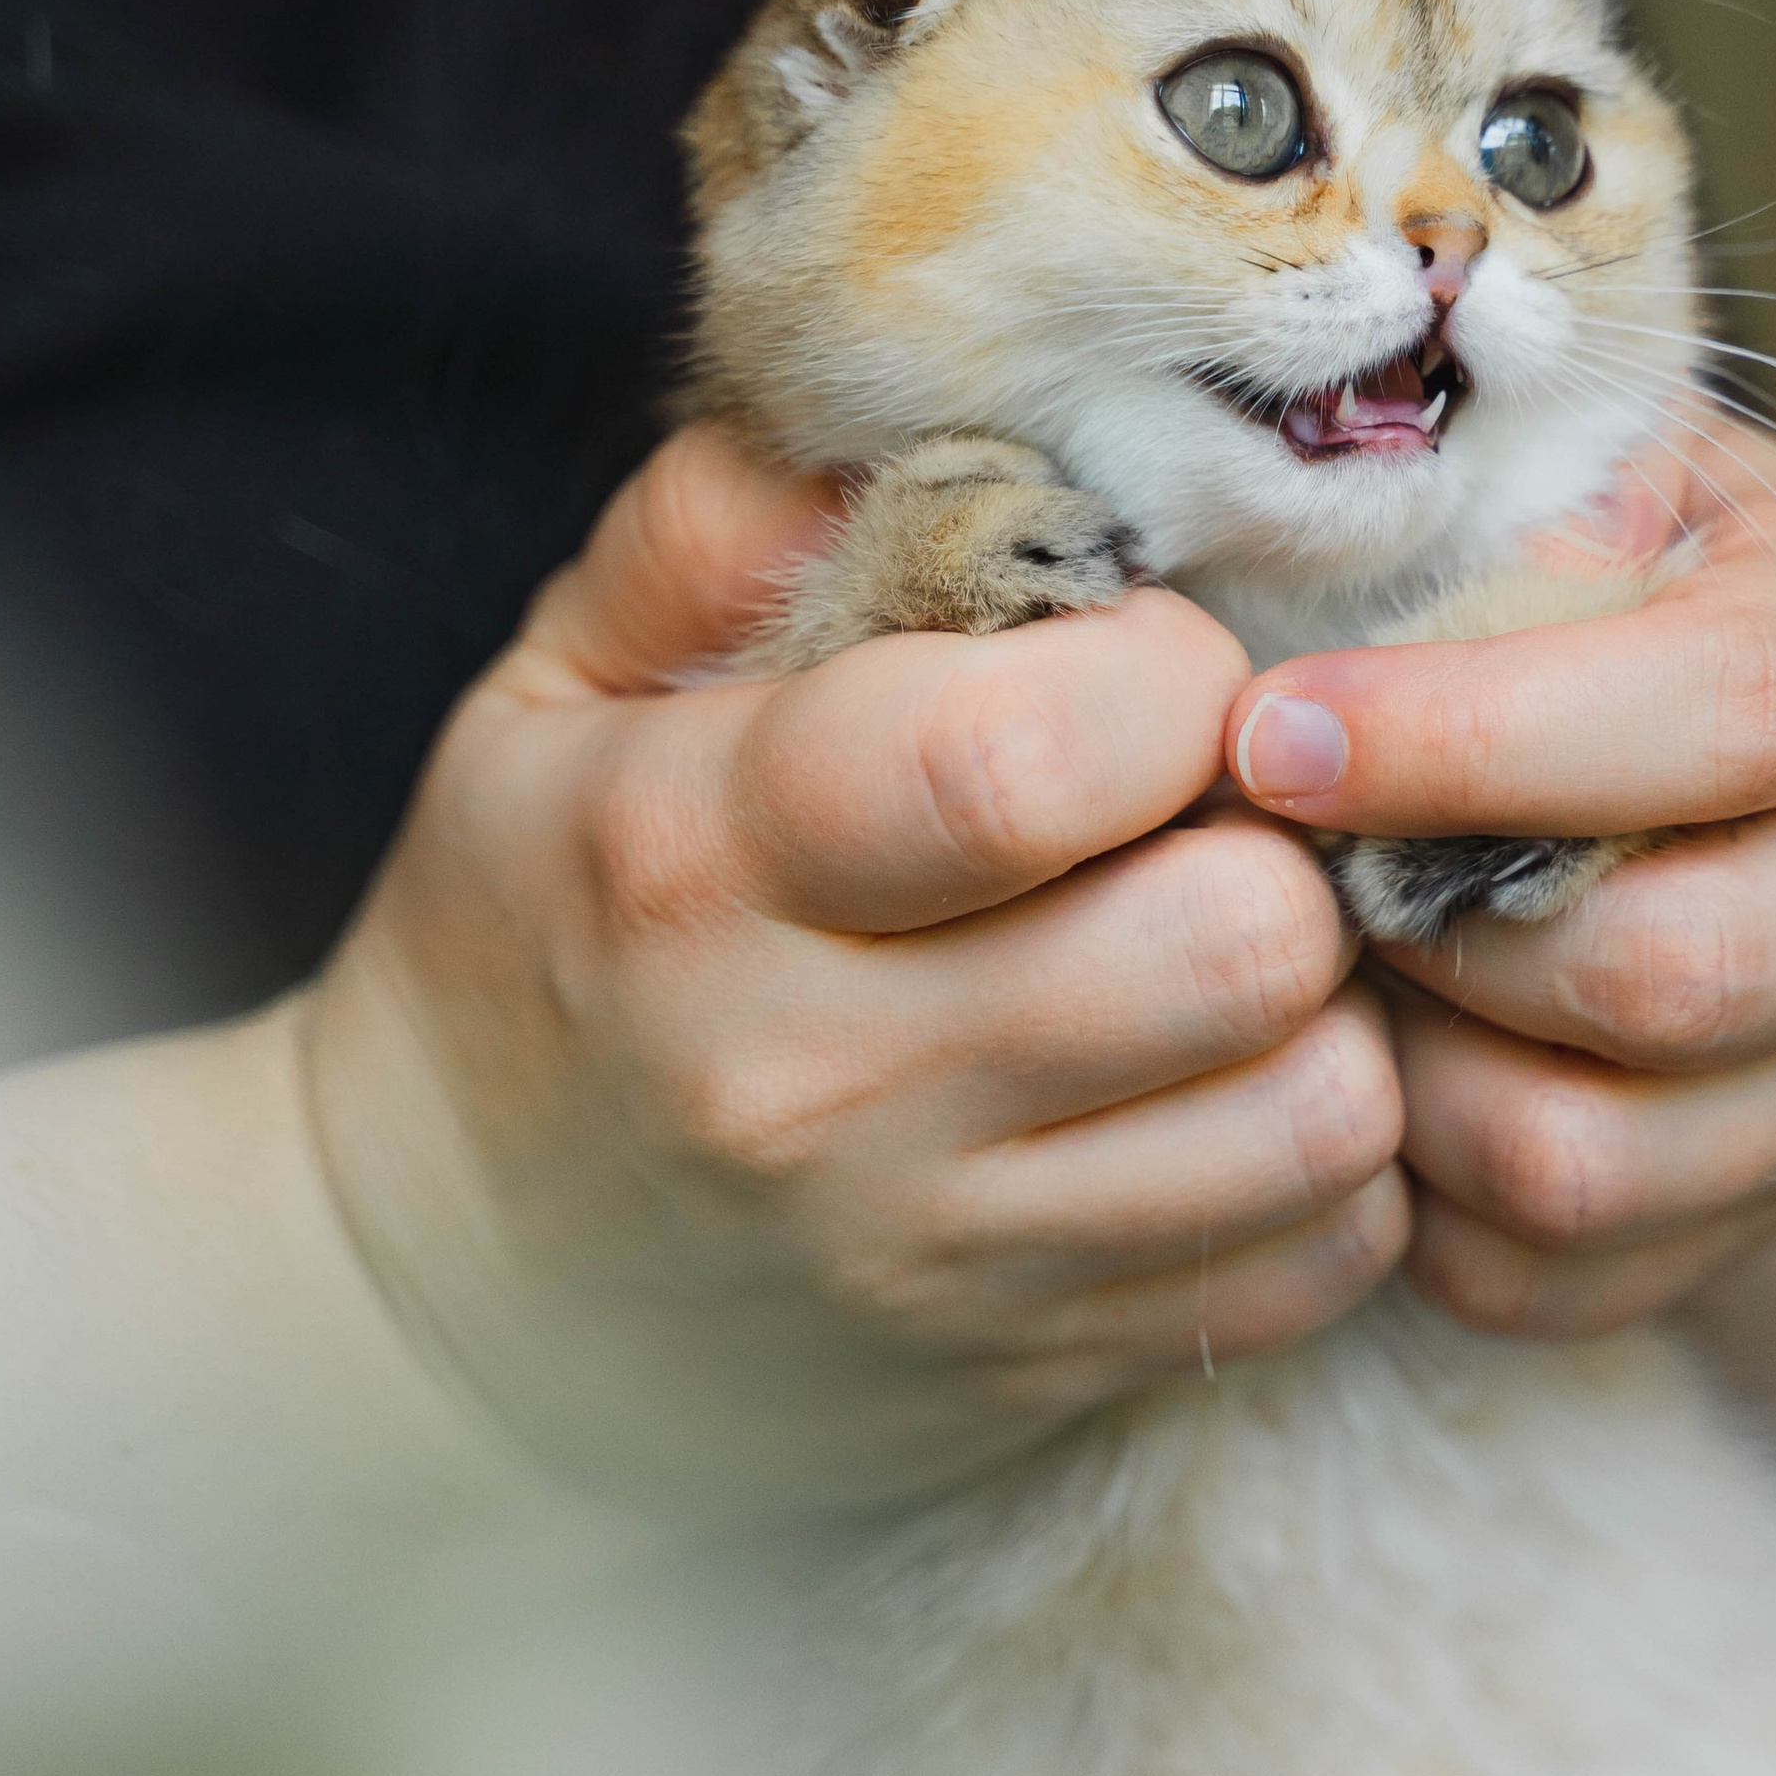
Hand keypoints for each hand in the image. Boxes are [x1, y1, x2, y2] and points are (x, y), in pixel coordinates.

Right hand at [300, 430, 1406, 1520]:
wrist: (447, 1304)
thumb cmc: (538, 947)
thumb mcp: (546, 705)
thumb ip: (712, 532)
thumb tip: (915, 407)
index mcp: (697, 862)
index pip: (1024, 761)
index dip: (1167, 681)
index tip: (1154, 667)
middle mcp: (824, 1079)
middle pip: (1227, 942)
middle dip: (1278, 845)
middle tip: (1220, 821)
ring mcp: (941, 1254)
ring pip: (1312, 1116)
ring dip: (1326, 1011)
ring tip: (1237, 955)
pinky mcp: (1034, 1368)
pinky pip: (1309, 1257)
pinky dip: (1327, 1165)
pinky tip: (1234, 1091)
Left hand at [1220, 421, 1775, 1471]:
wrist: (1707, 797)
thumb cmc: (1573, 603)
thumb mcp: (1559, 491)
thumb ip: (1480, 505)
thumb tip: (1331, 578)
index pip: (1734, 708)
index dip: (1483, 738)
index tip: (1271, 737)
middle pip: (1680, 976)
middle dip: (1437, 939)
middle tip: (1293, 883)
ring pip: (1594, 1163)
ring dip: (1408, 1089)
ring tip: (1331, 987)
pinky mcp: (1763, 1214)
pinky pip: (1554, 1278)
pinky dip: (1421, 1209)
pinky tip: (1381, 1084)